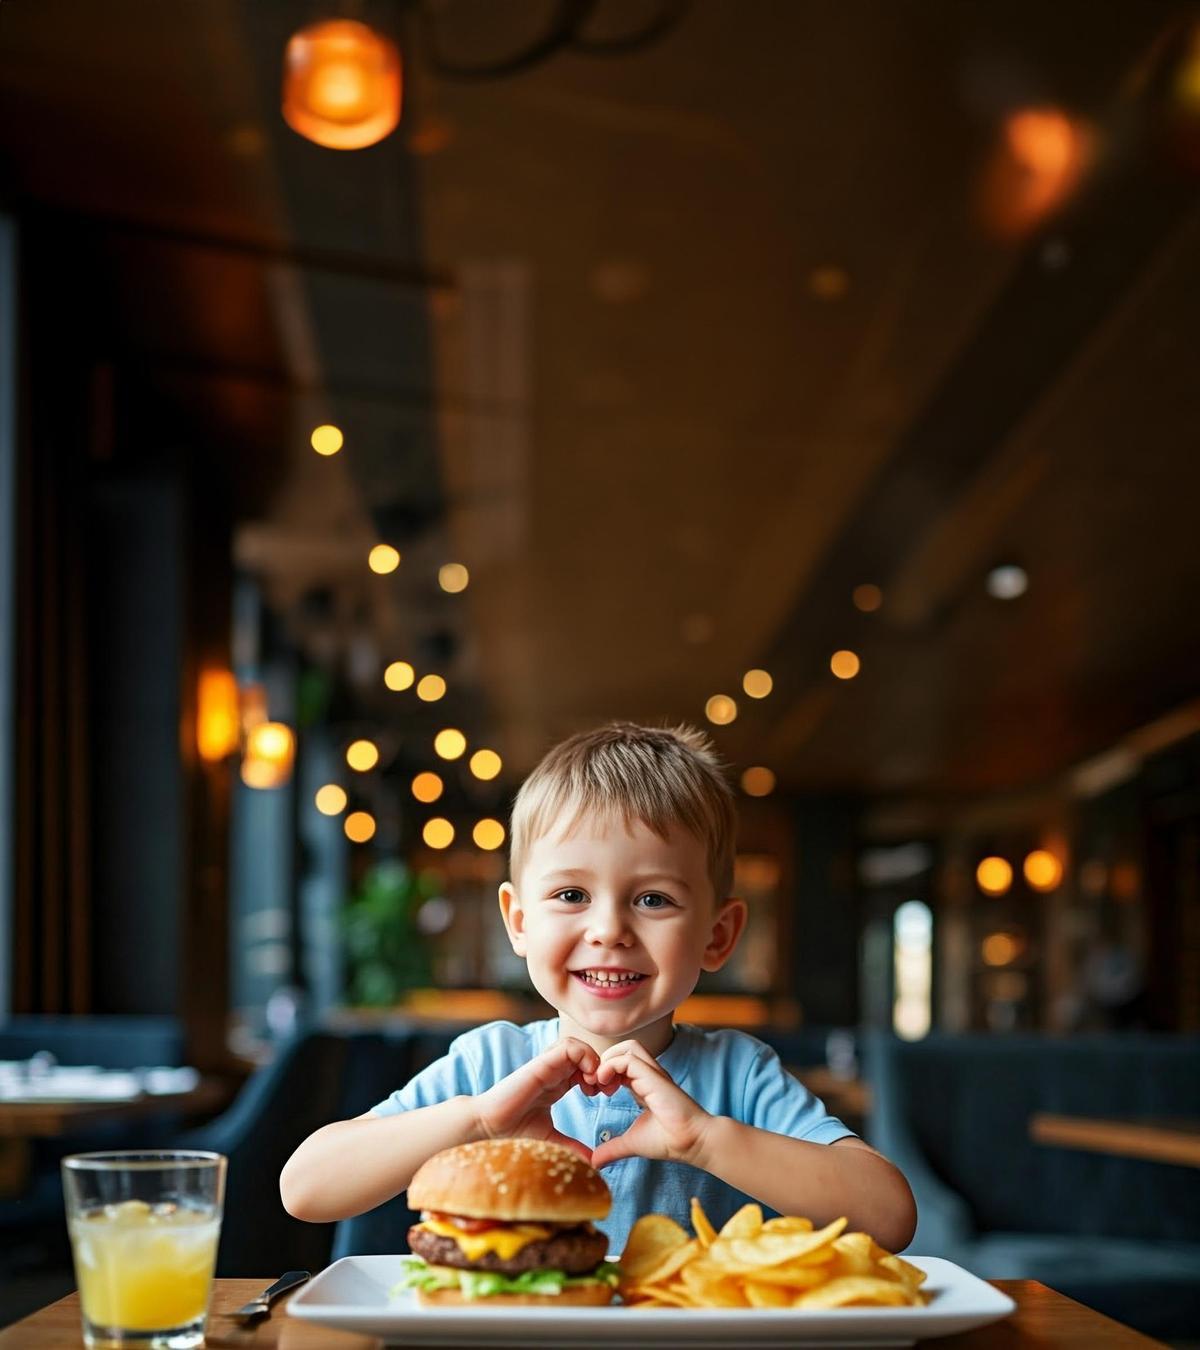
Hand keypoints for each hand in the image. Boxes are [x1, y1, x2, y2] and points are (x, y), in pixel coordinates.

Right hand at [474, 1037, 598, 1162]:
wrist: (489, 1124)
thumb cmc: (515, 1129)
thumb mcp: (552, 1138)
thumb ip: (572, 1147)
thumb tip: (592, 1164)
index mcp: (559, 1082)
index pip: (587, 1066)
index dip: (601, 1076)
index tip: (604, 1096)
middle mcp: (555, 1071)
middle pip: (586, 1052)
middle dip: (602, 1067)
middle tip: (605, 1089)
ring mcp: (548, 1065)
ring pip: (578, 1045)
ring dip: (593, 1059)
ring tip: (594, 1083)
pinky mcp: (542, 1063)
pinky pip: (568, 1047)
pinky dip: (584, 1056)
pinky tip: (585, 1080)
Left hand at [590, 1040, 712, 1168]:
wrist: (693, 1143)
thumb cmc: (669, 1141)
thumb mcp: (632, 1143)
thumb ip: (612, 1149)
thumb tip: (594, 1163)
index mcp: (643, 1085)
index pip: (620, 1065)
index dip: (603, 1073)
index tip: (594, 1093)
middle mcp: (648, 1075)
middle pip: (623, 1049)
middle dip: (603, 1062)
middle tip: (595, 1086)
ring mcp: (652, 1074)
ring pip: (628, 1047)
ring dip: (608, 1060)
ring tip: (601, 1083)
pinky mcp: (654, 1077)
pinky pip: (629, 1059)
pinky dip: (611, 1066)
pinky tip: (607, 1085)